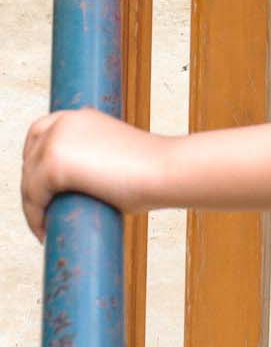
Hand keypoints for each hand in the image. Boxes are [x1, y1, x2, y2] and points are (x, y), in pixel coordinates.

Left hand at [21, 108, 166, 241]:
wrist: (166, 170)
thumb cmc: (152, 169)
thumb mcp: (117, 153)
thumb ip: (95, 158)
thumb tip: (85, 183)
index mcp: (80, 115)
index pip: (41, 131)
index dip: (36, 158)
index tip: (43, 184)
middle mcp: (64, 122)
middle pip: (30, 156)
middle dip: (32, 185)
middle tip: (45, 211)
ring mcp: (56, 140)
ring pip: (29, 180)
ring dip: (33, 205)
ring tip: (47, 226)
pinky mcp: (54, 164)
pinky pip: (32, 197)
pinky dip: (35, 217)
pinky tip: (45, 231)